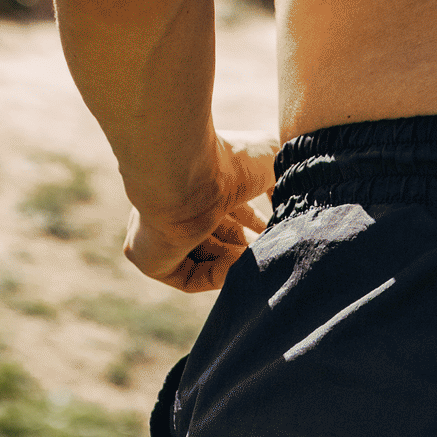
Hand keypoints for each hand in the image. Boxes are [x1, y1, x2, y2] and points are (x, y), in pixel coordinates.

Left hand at [124, 133, 275, 292]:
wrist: (185, 172)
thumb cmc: (228, 159)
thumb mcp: (271, 159)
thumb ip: (281, 179)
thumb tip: (288, 201)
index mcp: (199, 178)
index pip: (226, 207)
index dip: (254, 222)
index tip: (276, 231)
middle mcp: (177, 202)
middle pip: (217, 235)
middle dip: (247, 246)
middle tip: (271, 250)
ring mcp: (160, 230)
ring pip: (205, 258)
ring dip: (238, 263)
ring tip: (261, 259)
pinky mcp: (148, 257)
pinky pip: (188, 277)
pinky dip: (217, 276)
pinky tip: (238, 267)